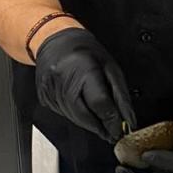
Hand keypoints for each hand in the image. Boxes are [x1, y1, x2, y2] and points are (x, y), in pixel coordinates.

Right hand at [34, 27, 135, 142]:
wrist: (55, 40)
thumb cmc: (85, 51)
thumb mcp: (110, 67)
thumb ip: (120, 95)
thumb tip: (128, 119)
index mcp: (83, 69)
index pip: (99, 102)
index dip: (111, 120)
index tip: (120, 129)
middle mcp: (63, 80)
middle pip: (84, 115)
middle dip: (100, 127)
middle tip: (112, 132)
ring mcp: (50, 90)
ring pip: (73, 118)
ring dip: (89, 123)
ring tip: (100, 121)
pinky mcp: (44, 97)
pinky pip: (64, 114)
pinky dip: (77, 116)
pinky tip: (83, 109)